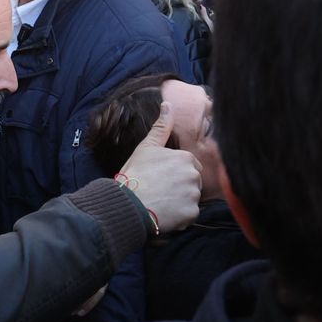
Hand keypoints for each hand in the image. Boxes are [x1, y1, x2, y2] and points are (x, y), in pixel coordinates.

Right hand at [113, 103, 201, 234]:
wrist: (128, 204)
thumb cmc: (135, 174)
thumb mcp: (147, 147)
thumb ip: (161, 127)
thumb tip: (168, 104)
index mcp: (186, 158)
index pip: (189, 166)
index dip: (174, 173)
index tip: (160, 178)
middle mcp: (194, 175)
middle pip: (192, 183)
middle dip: (180, 188)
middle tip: (160, 191)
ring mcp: (194, 195)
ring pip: (191, 199)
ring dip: (180, 203)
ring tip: (160, 203)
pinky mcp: (191, 214)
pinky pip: (189, 216)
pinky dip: (180, 217)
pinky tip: (164, 214)